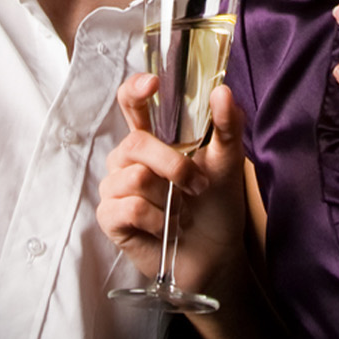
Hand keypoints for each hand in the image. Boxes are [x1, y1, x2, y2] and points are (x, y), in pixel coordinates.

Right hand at [97, 74, 247, 301]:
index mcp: (152, 137)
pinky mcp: (110, 218)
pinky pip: (129, 207)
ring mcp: (116, 187)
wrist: (216, 254)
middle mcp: (128, 158)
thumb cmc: (217, 204)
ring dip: (169, 199)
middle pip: (137, 143)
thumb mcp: (228, 162)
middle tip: (198, 186)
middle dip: (174, 166)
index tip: (153, 84)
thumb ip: (227, 125)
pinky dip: (157, 221)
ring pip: (136, 177)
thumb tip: (223, 92)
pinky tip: (166, 229)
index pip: (131, 102)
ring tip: (181, 213)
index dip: (135, 89)